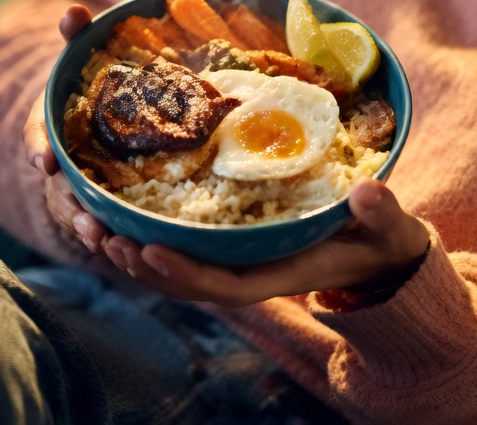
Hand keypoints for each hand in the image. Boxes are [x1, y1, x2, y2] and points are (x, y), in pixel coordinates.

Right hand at [24, 5, 106, 251]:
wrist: (109, 109)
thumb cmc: (93, 83)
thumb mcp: (85, 58)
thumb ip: (77, 35)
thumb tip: (74, 11)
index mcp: (49, 124)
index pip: (35, 136)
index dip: (37, 147)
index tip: (43, 161)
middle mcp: (58, 160)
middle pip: (57, 187)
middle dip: (68, 205)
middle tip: (87, 223)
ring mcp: (77, 185)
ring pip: (76, 212)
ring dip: (87, 228)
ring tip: (103, 241)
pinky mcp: (101, 203)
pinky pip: (100, 223)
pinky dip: (109, 237)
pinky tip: (126, 249)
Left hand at [100, 179, 430, 307]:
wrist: (379, 254)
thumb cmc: (383, 240)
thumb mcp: (389, 228)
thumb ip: (382, 213)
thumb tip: (367, 192)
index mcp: (279, 276)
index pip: (223, 284)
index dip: (183, 271)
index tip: (146, 246)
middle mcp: (249, 274)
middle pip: (182, 280)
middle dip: (138, 259)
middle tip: (98, 231)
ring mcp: (235, 262)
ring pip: (171, 266)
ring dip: (128, 247)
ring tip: (87, 221)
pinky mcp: (228, 246)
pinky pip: (178, 246)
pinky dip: (143, 232)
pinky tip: (113, 208)